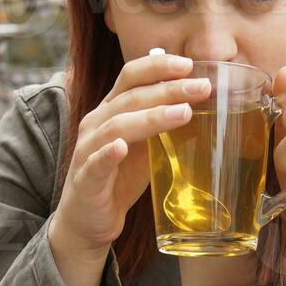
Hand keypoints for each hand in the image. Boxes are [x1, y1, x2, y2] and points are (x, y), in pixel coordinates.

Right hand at [49, 52, 210, 255]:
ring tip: (182, 113)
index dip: (157, 66)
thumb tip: (199, 105)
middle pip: (130, 98)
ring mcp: (87, 151)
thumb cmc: (118, 179)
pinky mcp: (85, 180)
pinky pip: (95, 163)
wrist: (88, 220)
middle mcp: (96, 124)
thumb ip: (162, 125)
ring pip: (116, 126)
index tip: (189, 64)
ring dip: (151, 118)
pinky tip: (121, 148)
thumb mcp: (145, 147)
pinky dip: (108, 153)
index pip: (130, 77)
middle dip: (167, 90)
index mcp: (111, 110)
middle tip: (200, 88)